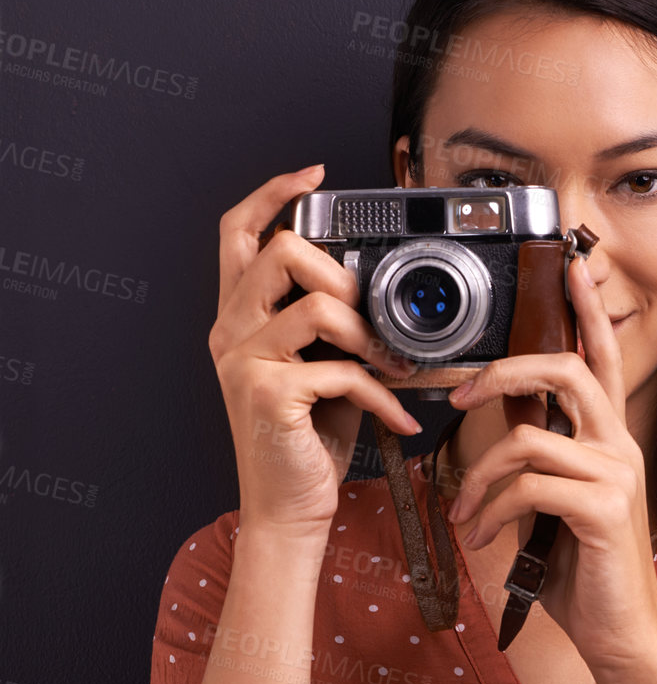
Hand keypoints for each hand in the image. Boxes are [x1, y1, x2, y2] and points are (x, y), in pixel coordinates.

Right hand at [209, 165, 420, 536]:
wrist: (290, 509)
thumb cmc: (307, 440)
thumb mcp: (318, 367)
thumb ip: (328, 323)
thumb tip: (374, 288)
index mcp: (237, 317)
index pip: (238, 231)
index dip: (273, 193)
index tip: (314, 174)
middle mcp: (230, 332)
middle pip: (283, 251)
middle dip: (341, 274)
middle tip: (366, 312)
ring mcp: (244, 362)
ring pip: (319, 307)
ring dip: (369, 336)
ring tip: (388, 368)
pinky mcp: (270, 396)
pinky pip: (343, 371)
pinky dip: (383, 397)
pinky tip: (398, 419)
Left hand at [446, 255, 656, 677]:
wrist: (619, 636)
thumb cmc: (583, 574)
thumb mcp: (554, 510)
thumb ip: (537, 468)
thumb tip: (498, 442)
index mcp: (609, 442)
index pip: (601, 359)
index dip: (585, 310)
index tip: (569, 267)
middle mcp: (619, 448)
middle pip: (564, 371)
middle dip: (503, 373)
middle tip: (459, 397)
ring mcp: (615, 475)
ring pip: (528, 439)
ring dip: (479, 478)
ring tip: (463, 515)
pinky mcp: (601, 509)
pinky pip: (527, 487)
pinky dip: (491, 512)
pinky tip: (482, 537)